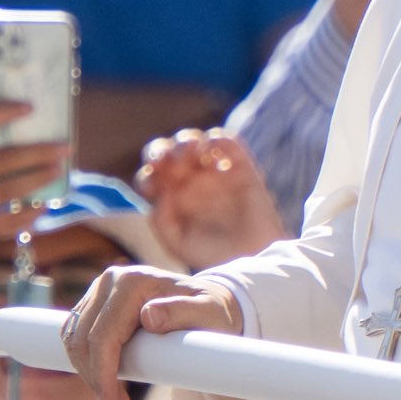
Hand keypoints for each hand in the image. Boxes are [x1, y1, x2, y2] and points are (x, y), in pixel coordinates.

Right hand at [63, 265, 240, 399]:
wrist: (204, 306)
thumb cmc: (209, 312)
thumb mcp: (207, 313)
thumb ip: (184, 311)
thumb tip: (149, 316)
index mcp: (134, 280)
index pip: (102, 336)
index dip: (103, 373)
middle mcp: (111, 279)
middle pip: (82, 339)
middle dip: (94, 377)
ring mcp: (100, 289)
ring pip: (73, 339)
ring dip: (87, 371)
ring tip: (115, 394)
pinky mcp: (94, 302)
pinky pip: (74, 336)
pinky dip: (85, 360)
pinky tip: (107, 376)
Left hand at [136, 128, 287, 270]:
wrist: (252, 260)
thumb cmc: (214, 256)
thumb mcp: (178, 243)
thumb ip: (162, 219)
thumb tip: (160, 192)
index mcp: (173, 197)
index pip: (152, 175)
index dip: (148, 174)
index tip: (151, 186)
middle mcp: (191, 181)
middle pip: (168, 151)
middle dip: (162, 150)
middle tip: (163, 160)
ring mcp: (215, 171)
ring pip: (195, 140)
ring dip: (185, 142)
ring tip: (188, 154)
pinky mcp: (241, 166)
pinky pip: (227, 141)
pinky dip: (215, 139)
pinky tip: (208, 154)